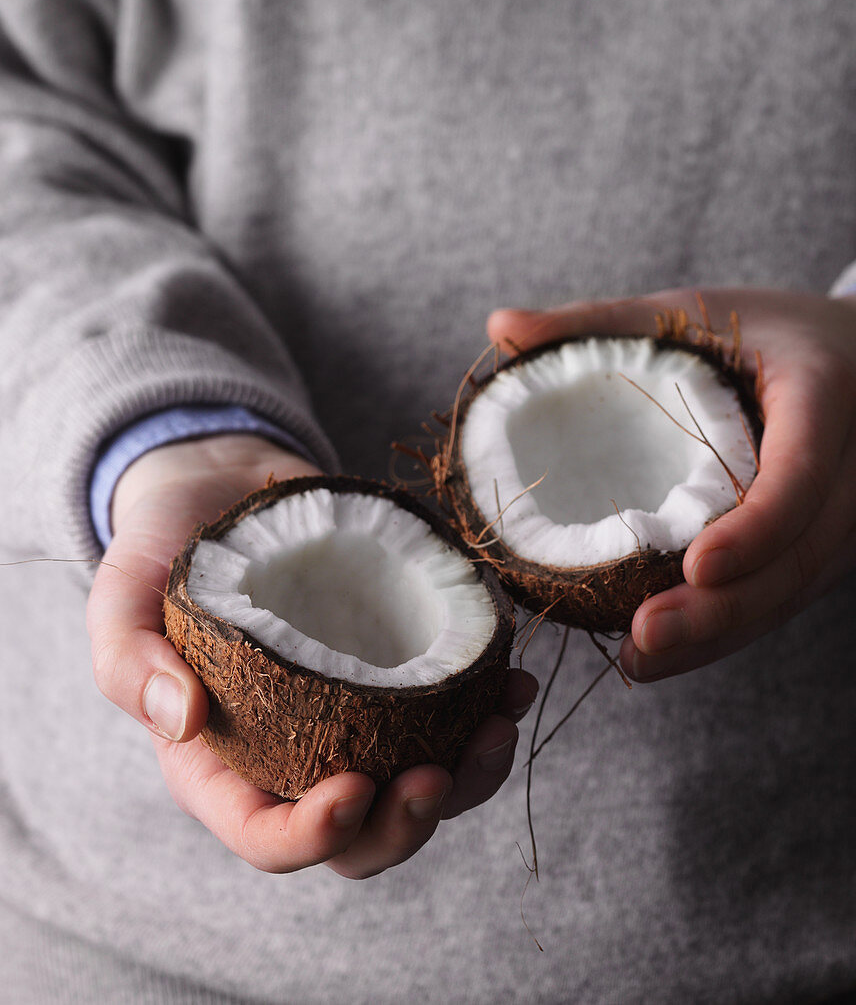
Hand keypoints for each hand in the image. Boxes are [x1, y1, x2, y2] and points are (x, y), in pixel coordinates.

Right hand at [86, 433, 535, 876]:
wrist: (219, 489)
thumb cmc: (163, 548)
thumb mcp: (121, 597)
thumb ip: (129, 661)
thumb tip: (181, 719)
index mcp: (221, 764)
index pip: (265, 835)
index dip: (312, 836)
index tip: (352, 786)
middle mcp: (291, 757)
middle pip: (357, 836)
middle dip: (405, 825)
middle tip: (439, 774)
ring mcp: (348, 720)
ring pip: (416, 788)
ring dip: (468, 778)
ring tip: (497, 724)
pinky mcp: (392, 675)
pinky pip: (447, 720)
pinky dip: (485, 711)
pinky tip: (510, 680)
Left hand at [487, 287, 855, 681]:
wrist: (853, 356)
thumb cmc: (762, 329)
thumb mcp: (690, 310)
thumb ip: (600, 321)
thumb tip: (500, 326)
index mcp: (823, 394)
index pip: (801, 472)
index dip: (756, 527)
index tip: (696, 566)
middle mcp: (849, 466)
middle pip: (799, 555)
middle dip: (725, 608)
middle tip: (645, 637)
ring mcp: (843, 515)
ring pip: (792, 590)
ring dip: (720, 635)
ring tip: (641, 659)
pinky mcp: (822, 545)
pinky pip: (781, 596)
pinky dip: (727, 629)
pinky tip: (666, 653)